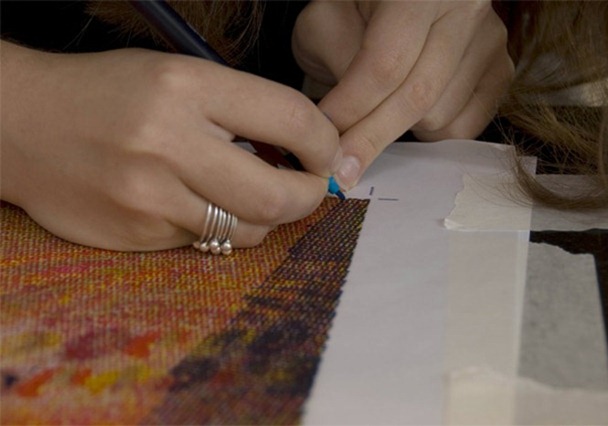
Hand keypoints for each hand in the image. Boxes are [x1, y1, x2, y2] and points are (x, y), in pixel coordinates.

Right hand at [1, 42, 340, 250]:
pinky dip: (221, 228)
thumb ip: (240, 110)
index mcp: (186, 86)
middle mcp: (168, 141)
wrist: (21, 126)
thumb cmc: (106, 95)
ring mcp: (149, 196)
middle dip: (310, 196)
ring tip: (252, 195)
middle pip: (279, 195)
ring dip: (266, 217)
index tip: (326, 154)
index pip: (291, 119)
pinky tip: (201, 206)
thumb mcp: (175, 76)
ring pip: (248, 230)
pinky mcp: (136, 233)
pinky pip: (206, 242)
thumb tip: (303, 150)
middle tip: (312, 190)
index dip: (325, 144)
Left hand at [293, 0, 513, 188]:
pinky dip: (431, 135)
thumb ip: (336, 65)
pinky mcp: (500, 69)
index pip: (386, 65)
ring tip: (376, 116)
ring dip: (399, 130)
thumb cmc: (352, 11)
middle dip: (372, 136)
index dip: (353, 111)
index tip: (329, 144)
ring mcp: (489, 38)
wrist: (394, 4)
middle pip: (417, 96)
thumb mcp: (324, 23)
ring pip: (440, 116)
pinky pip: (465, 127)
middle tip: (344, 163)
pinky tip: (410, 117)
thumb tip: (344, 126)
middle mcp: (465, 6)